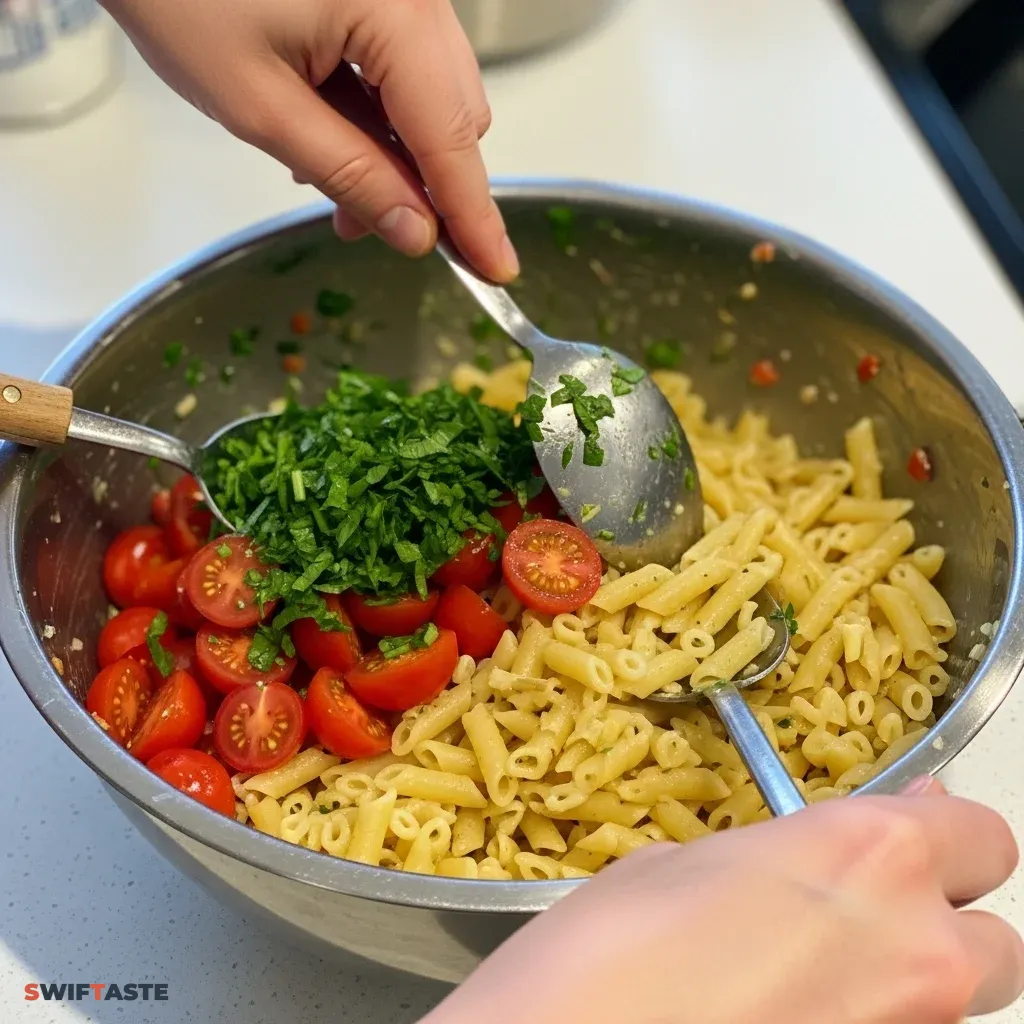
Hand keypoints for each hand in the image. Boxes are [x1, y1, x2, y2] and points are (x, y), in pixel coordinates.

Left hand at [101, 0, 517, 280]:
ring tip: (337, 186)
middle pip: (457, 116)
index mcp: (392, 10)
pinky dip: (385, 115)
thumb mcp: (262, 108)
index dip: (474, 215)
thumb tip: (416, 232)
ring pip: (436, 96)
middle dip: (428, 186)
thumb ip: (349, 175)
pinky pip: (408, 69)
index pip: (452, 138)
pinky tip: (337, 133)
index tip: (496, 270)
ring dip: (402, 154)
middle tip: (371, 230)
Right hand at [424, 779, 1023, 1023]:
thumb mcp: (690, 864)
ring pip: (957, 1004)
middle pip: (1000, 942)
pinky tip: (794, 1014)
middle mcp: (918, 950)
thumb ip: (793, 857)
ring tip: (819, 980)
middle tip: (868, 924)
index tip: (915, 834)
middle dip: (944, 927)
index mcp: (868, 854)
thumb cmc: (608, 950)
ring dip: (909, 986)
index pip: (980, 833)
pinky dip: (868, 1023)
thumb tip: (834, 862)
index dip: (946, 834)